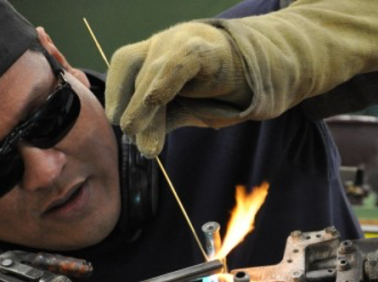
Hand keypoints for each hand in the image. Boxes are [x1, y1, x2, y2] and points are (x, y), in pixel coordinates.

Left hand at [106, 22, 251, 156]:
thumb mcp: (184, 109)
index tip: (115, 120)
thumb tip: (140, 144)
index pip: (124, 65)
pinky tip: (156, 102)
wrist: (261, 76)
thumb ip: (163, 120)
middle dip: (131, 106)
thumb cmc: (218, 91)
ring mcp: (183, 41)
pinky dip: (163, 84)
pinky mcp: (203, 49)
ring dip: (143, 104)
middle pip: (136, 70)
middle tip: (129, 134)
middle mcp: (164, 44)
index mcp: (154, 56)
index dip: (116, 91)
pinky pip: (177, 64)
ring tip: (139, 135)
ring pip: (154, 71)